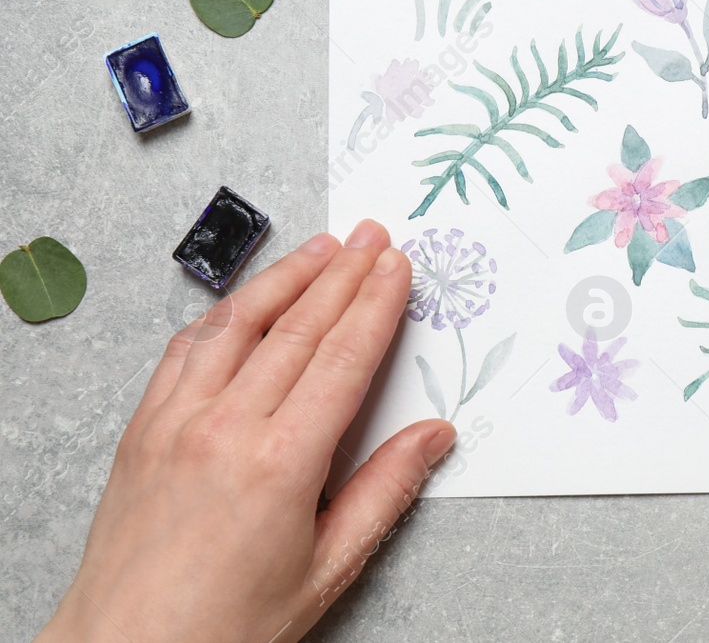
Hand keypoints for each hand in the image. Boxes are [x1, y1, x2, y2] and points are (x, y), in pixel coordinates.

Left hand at [36, 222, 454, 642]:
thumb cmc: (224, 627)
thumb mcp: (327, 568)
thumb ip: (384, 492)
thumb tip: (434, 437)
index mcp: (280, 462)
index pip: (342, 357)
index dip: (375, 304)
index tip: (396, 269)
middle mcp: (225, 429)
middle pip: (297, 328)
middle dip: (342, 274)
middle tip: (372, 237)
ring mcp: (176, 423)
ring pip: (238, 326)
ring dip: (284, 279)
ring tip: (320, 248)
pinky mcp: (142, 431)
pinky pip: (184, 352)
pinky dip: (222, 316)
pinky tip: (243, 302)